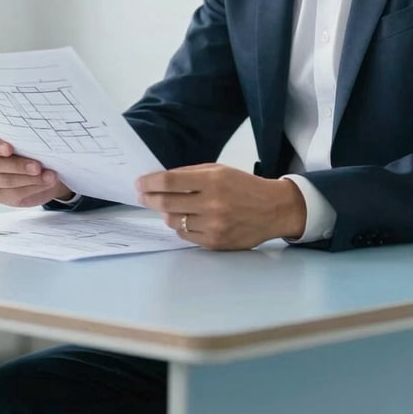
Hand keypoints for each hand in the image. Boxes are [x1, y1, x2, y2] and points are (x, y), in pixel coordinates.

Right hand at [0, 130, 73, 207]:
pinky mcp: (0, 195)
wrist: (45, 172)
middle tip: (37, 166)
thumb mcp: (32, 141)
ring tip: (49, 176)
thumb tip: (41, 139)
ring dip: (30, 179)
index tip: (9, 149)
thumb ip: (29, 139)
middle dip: (18, 165)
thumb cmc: (35, 151)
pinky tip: (45, 183)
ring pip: (5, 181)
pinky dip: (33, 188)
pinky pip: (14, 193)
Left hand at [136, 163, 306, 249]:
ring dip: (166, 213)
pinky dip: (181, 226)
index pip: (170, 181)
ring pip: (173, 221)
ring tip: (170, 207)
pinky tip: (187, 219)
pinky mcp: (215, 243)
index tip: (139, 183)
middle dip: (149, 198)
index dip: (150, 182)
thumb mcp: (220, 170)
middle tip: (142, 196)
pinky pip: (185, 236)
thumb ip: (191, 174)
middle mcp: (212, 203)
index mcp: (213, 180)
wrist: (273, 209)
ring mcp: (213, 225)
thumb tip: (160, 180)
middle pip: (166, 203)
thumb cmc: (244, 186)